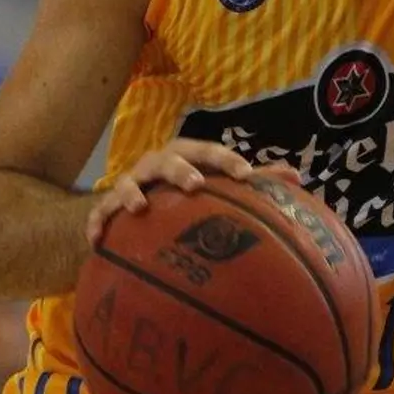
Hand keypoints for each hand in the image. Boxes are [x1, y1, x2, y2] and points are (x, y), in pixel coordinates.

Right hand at [86, 139, 299, 245]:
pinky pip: (99, 215)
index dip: (227, 160)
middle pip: (168, 160)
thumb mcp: (219, 182)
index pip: (209, 152)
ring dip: (132, 193)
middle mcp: (157, 165)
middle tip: (195, 185)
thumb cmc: (187, 189)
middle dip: (181, 170)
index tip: (247, 176)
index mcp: (187, 157)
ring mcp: (131, 184)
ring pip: (128, 183)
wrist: (138, 199)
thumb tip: (297, 178)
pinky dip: (96, 225)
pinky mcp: (108, 207)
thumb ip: (256, 180)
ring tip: (140, 208)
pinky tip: (97, 242)